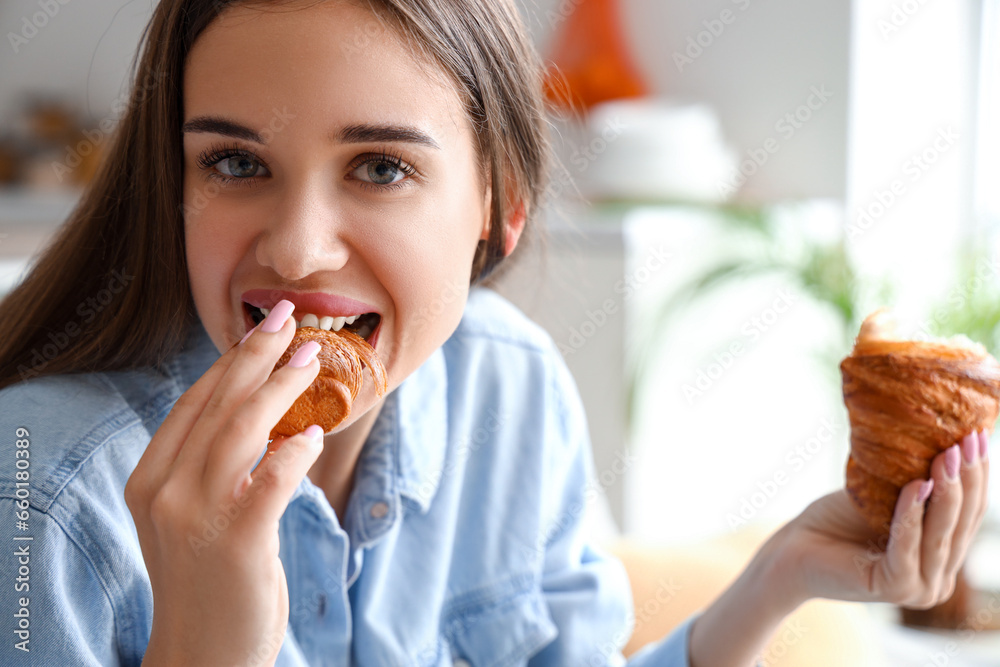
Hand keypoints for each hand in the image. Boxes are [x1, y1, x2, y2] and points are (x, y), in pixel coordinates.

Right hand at [125, 301, 322, 666]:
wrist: (203, 657)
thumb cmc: (208, 582)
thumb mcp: (191, 517)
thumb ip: (209, 468)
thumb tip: (257, 413)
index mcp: (150, 481)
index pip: (192, 404)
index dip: (230, 361)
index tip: (261, 326)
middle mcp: (166, 492)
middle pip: (217, 404)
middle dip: (257, 354)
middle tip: (290, 315)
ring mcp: (198, 516)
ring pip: (242, 429)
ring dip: (281, 387)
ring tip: (313, 357)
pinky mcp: (237, 541)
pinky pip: (273, 478)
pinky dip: (297, 451)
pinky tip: (316, 434)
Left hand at [772, 430, 988, 609]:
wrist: (793, 549)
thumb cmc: (836, 520)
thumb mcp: (885, 496)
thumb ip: (916, 483)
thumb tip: (946, 439)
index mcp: (942, 559)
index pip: (969, 514)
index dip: (977, 474)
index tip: (979, 434)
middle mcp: (938, 579)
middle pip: (961, 522)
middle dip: (968, 477)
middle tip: (971, 438)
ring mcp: (920, 588)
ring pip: (940, 533)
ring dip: (946, 491)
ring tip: (948, 454)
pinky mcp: (895, 588)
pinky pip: (908, 545)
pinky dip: (912, 513)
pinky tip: (917, 484)